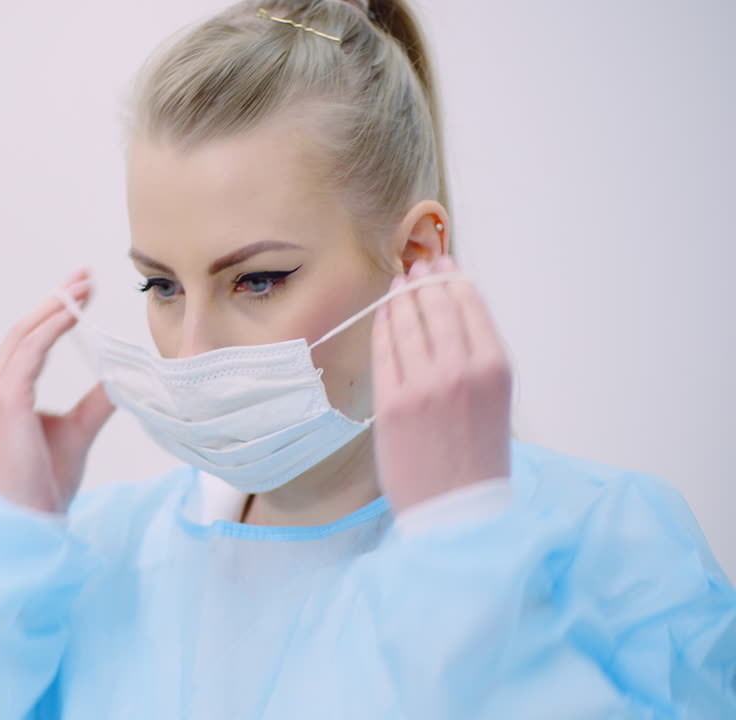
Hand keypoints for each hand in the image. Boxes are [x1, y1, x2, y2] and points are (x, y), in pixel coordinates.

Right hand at [0, 269, 115, 513]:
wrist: (31, 517)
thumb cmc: (46, 480)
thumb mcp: (78, 428)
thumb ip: (96, 399)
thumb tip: (121, 377)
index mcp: (2, 391)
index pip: (27, 340)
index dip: (53, 311)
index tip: (81, 289)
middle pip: (24, 330)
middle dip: (56, 299)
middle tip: (86, 276)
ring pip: (26, 335)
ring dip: (57, 307)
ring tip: (85, 287)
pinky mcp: (4, 400)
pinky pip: (31, 352)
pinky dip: (54, 329)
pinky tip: (76, 314)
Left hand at [370, 256, 511, 514]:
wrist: (458, 512)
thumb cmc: (478, 459)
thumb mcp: (495, 402)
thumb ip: (476, 360)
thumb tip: (449, 316)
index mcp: (495, 368)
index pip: (470, 304)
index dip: (452, 278)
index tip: (442, 263)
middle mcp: (461, 369)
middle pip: (436, 305)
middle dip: (424, 279)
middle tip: (416, 264)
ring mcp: (423, 384)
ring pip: (407, 323)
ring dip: (401, 297)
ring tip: (398, 284)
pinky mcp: (391, 402)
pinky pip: (383, 350)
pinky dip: (382, 326)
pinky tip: (383, 315)